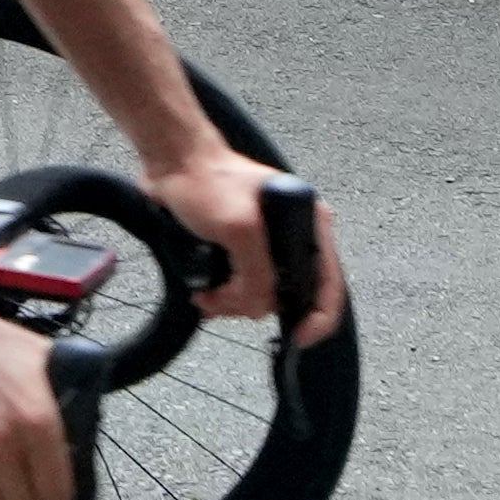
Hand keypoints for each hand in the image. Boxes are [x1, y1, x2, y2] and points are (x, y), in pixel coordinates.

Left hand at [151, 145, 345, 342]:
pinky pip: (240, 284)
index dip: (318, 316)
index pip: (329, 283)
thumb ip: (258, 273)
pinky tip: (205, 295)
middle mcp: (295, 235)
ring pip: (262, 292)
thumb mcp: (241, 229)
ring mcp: (267, 242)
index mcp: (310, 224)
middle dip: (259, 306)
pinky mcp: (240, 246)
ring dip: (235, 302)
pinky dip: (224, 295)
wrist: (170, 161)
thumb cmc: (207, 181)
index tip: (298, 337)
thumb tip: (261, 307)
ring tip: (207, 298)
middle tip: (225, 305)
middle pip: (291, 292)